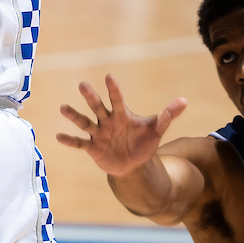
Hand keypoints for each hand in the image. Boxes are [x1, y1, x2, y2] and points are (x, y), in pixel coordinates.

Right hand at [56, 74, 186, 175]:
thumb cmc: (144, 143)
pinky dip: (70, 140)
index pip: (117, 100)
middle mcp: (107, 121)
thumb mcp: (156, 130)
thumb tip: (184, 101)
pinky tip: (59, 136)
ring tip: (63, 108)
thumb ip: (167, 115)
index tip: (109, 77)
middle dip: (91, 97)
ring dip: (74, 116)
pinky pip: (80, 143)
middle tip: (83, 85)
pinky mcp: (93, 148)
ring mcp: (98, 134)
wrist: (133, 165)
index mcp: (121, 115)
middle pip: (98, 107)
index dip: (114, 89)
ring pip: (85, 122)